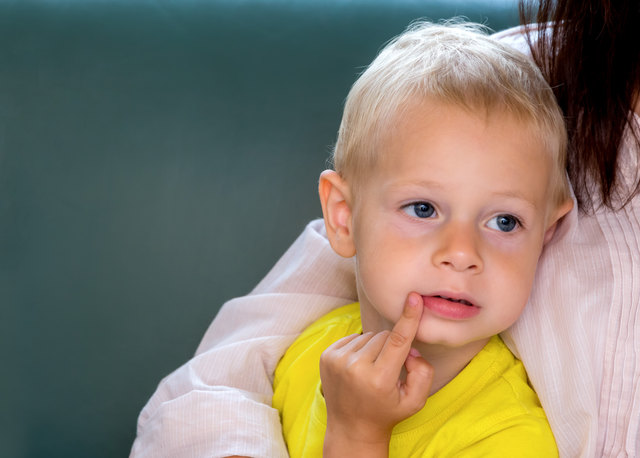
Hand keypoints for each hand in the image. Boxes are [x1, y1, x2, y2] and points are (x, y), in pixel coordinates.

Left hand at [320, 292, 433, 456]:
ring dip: (374, 348)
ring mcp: (337, 361)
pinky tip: (359, 367)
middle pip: (384, 337)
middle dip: (391, 347)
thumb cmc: (387, 412)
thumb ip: (423, 373)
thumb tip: (411, 350)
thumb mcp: (415, 401)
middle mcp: (355, 368)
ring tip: (371, 371)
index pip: (397, 341)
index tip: (414, 297)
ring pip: (369, 336)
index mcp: (379, 379)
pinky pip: (353, 337)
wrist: (351, 427)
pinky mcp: (327, 356)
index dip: (408, 317)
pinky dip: (360, 348)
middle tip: (388, 370)